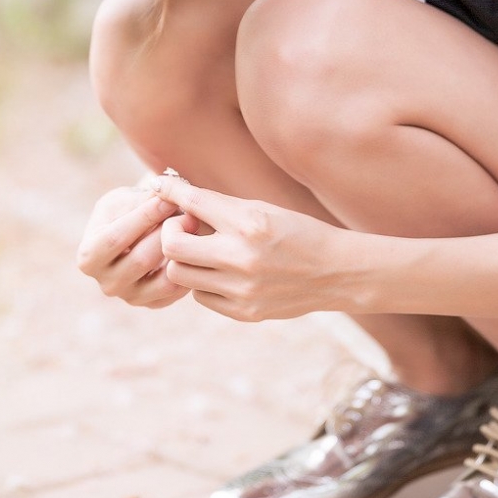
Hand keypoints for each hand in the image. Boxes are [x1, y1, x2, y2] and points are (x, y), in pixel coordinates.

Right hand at [76, 186, 189, 308]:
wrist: (134, 234)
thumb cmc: (126, 211)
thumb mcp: (126, 199)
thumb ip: (143, 200)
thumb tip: (168, 200)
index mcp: (89, 256)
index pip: (115, 239)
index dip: (143, 217)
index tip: (167, 199)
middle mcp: (106, 283)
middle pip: (140, 260)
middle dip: (166, 234)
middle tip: (189, 215)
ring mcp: (130, 297)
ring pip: (162, 278)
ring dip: (180, 251)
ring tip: (193, 229)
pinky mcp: (153, 303)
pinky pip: (177, 290)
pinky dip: (188, 268)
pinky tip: (193, 247)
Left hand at [150, 174, 344, 320]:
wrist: (337, 272)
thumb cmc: (297, 232)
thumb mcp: (263, 209)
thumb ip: (221, 208)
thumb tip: (177, 197)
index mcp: (249, 222)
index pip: (193, 202)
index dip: (170, 190)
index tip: (159, 186)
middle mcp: (242, 257)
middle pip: (172, 246)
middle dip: (171, 233)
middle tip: (184, 228)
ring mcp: (242, 289)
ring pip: (180, 275)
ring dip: (185, 260)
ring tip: (202, 252)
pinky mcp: (244, 312)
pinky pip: (201, 296)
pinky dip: (203, 282)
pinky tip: (220, 273)